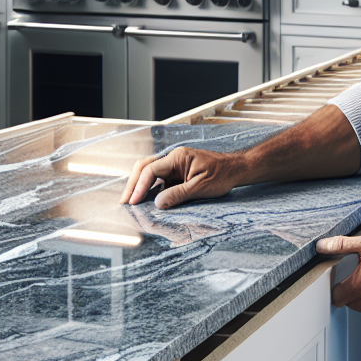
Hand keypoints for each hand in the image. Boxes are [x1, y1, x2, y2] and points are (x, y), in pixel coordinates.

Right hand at [120, 147, 243, 207]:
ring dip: (139, 186)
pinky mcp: (177, 173)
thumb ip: (178, 194)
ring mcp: (174, 165)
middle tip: (125, 202)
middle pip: (144, 168)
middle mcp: (173, 158)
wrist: (235, 169)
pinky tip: (145, 200)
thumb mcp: (201, 187)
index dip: (140, 186)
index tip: (133, 201)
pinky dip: (150, 189)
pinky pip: (159, 179)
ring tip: (131, 202)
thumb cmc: (222, 175)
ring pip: (149, 173)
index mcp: (178, 157)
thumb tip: (157, 203)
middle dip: (133, 184)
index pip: (151, 169)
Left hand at [318, 234, 360, 314]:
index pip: (333, 295)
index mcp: (359, 286)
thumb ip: (342, 245)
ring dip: (354, 289)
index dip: (332, 283)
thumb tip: (323, 246)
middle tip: (353, 268)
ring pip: (353, 302)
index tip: (337, 272)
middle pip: (342, 299)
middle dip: (343, 284)